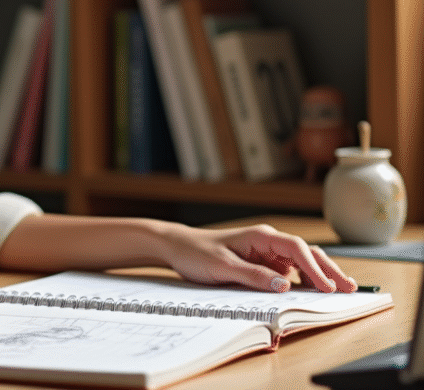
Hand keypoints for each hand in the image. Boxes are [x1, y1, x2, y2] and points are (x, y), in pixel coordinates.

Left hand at [161, 222, 357, 292]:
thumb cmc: (196, 252)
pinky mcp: (262, 262)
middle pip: (307, 253)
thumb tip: (285, 285)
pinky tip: (314, 290)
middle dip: (329, 270)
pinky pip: (289, 270)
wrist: (177, 246)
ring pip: (302, 261)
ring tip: (340, 289)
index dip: (315, 268)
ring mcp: (267, 252)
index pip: (296, 249)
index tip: (327, 286)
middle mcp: (267, 242)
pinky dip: (304, 279)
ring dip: (320, 274)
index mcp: (260, 237)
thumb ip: (253, 275)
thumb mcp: (222, 267)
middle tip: (349, 288)